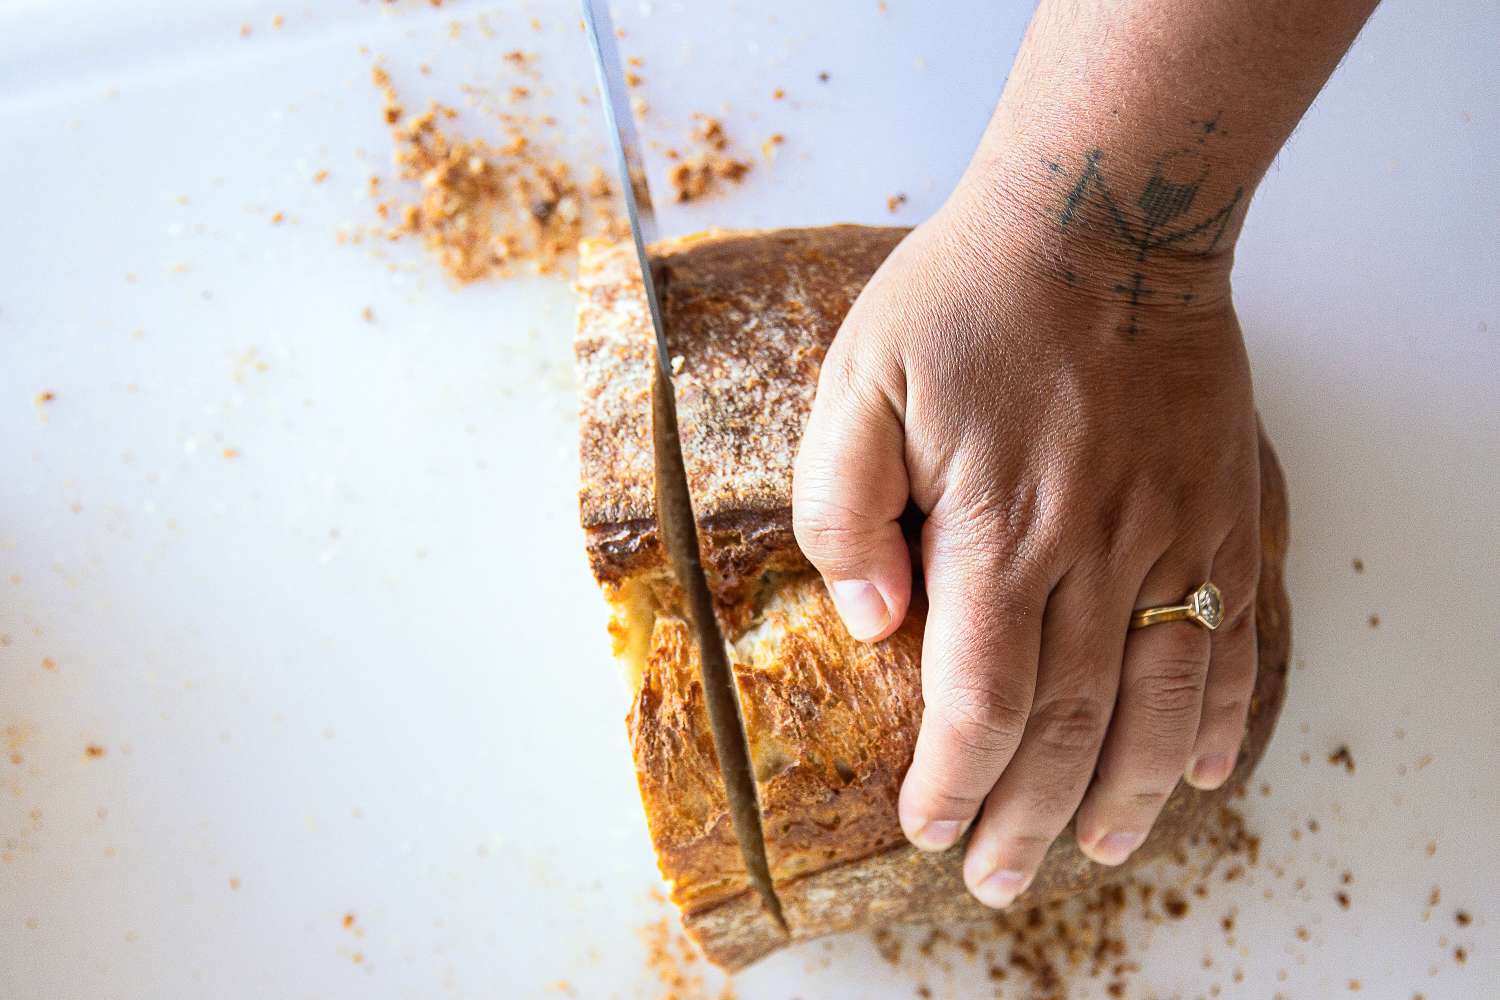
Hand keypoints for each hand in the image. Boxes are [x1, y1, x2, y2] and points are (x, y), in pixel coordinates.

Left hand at [791, 173, 1261, 908]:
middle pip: (1067, 725)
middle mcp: (1094, 549)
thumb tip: (872, 617)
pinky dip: (1217, 715)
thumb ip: (844, 505)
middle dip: (1027, 818)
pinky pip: (1231, 634)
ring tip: (1098, 854)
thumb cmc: (968, 297)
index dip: (955, 782)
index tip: (929, 829)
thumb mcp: (858, 381)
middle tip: (998, 879)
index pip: (980, 700)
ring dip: (1127, 794)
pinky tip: (1198, 770)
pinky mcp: (1217, 510)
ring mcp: (1170, 534)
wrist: (1104, 214)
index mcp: (997, 528)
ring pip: (1158, 702)